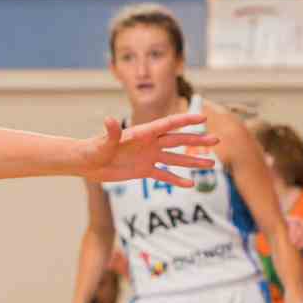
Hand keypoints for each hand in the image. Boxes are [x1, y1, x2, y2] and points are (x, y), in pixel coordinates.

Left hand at [79, 113, 218, 186]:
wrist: (86, 163)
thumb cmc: (92, 149)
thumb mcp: (102, 142)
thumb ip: (110, 133)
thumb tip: (109, 120)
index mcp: (142, 133)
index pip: (168, 125)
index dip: (185, 121)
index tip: (203, 118)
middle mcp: (149, 143)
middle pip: (178, 140)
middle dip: (197, 140)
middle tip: (217, 140)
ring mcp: (148, 157)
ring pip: (175, 158)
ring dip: (193, 161)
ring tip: (212, 164)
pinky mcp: (143, 170)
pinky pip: (164, 175)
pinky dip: (177, 180)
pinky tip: (191, 184)